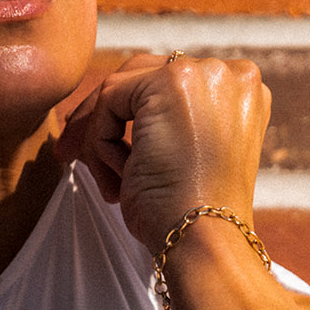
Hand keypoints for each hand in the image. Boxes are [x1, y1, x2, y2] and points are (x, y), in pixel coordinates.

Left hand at [57, 53, 270, 253]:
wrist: (204, 236)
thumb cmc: (190, 214)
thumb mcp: (185, 157)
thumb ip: (165, 122)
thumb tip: (97, 111)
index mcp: (240, 91)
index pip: (165, 87)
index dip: (124, 117)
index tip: (95, 151)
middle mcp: (229, 73)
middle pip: (140, 78)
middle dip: (100, 120)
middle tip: (69, 154)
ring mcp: (205, 73)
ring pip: (120, 91)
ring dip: (101, 139)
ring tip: (110, 183)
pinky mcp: (172, 83)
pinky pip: (109, 101)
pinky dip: (101, 143)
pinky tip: (119, 179)